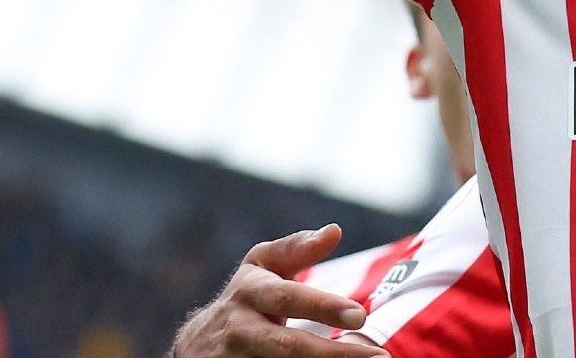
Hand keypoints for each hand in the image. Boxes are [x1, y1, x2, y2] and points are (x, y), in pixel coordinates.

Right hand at [170, 224, 387, 357]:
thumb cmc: (247, 296)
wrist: (198, 343)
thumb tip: (335, 230)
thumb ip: (297, 248)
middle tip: (378, 357)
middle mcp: (239, 328)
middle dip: (332, 353)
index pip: (287, 299)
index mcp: (249, 292)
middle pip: (288, 346)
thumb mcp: (263, 266)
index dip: (323, 307)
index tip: (361, 315)